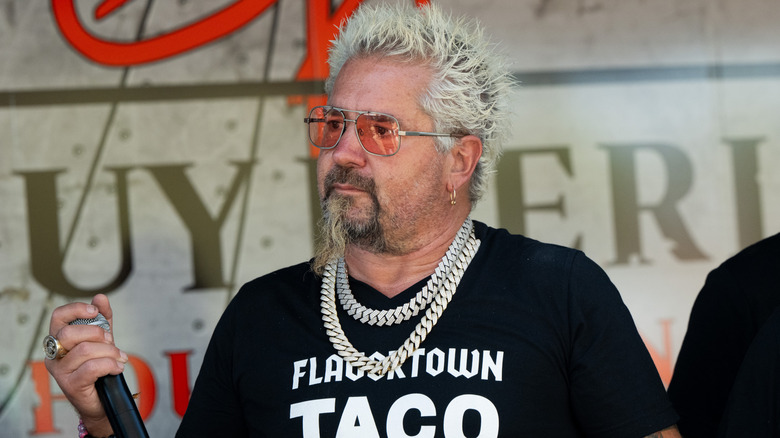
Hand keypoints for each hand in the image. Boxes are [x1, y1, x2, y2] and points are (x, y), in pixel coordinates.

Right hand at [44, 294, 126, 435]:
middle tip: (111, 341)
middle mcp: (54, 354)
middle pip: (70, 333)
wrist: (102, 398)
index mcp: (58, 339)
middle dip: (97, 334)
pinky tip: (117, 368)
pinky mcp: (70, 385)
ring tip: (119, 357)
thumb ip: (102, 319)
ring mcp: (59, 371)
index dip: (76, 309)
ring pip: (84, 351)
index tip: (94, 311)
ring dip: (109, 352)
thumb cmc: (98, 366)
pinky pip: (91, 367)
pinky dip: (110, 365)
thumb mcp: (102, 339)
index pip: (58, 317)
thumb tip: (100, 297)